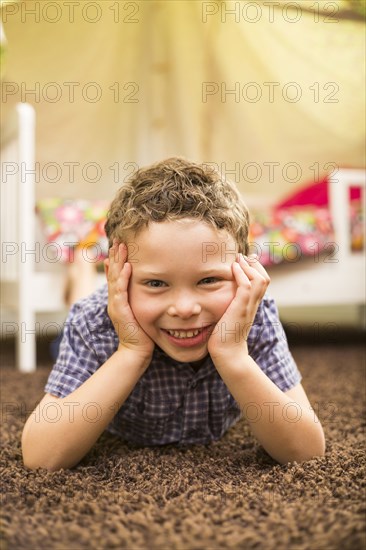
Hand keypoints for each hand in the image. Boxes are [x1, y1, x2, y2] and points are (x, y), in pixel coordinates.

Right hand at [104, 240, 154, 358]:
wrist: (136, 352)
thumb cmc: (141, 334)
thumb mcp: (138, 313)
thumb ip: (138, 301)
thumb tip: (146, 290)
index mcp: (118, 300)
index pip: (115, 276)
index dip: (116, 261)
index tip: (119, 246)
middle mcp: (114, 300)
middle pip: (113, 273)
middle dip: (116, 256)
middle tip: (118, 240)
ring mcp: (115, 305)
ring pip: (114, 279)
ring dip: (118, 261)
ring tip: (121, 247)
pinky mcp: (120, 310)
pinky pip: (120, 291)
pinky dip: (123, 277)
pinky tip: (127, 266)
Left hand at [207, 254, 269, 362]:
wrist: (227, 354)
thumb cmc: (224, 338)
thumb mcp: (228, 317)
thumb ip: (229, 306)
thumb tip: (222, 298)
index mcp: (252, 306)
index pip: (262, 283)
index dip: (256, 270)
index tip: (246, 260)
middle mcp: (253, 305)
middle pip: (264, 279)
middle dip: (255, 265)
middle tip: (243, 256)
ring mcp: (249, 307)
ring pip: (259, 280)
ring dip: (249, 267)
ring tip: (239, 259)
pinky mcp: (240, 309)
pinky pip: (246, 287)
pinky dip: (241, 274)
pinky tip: (233, 268)